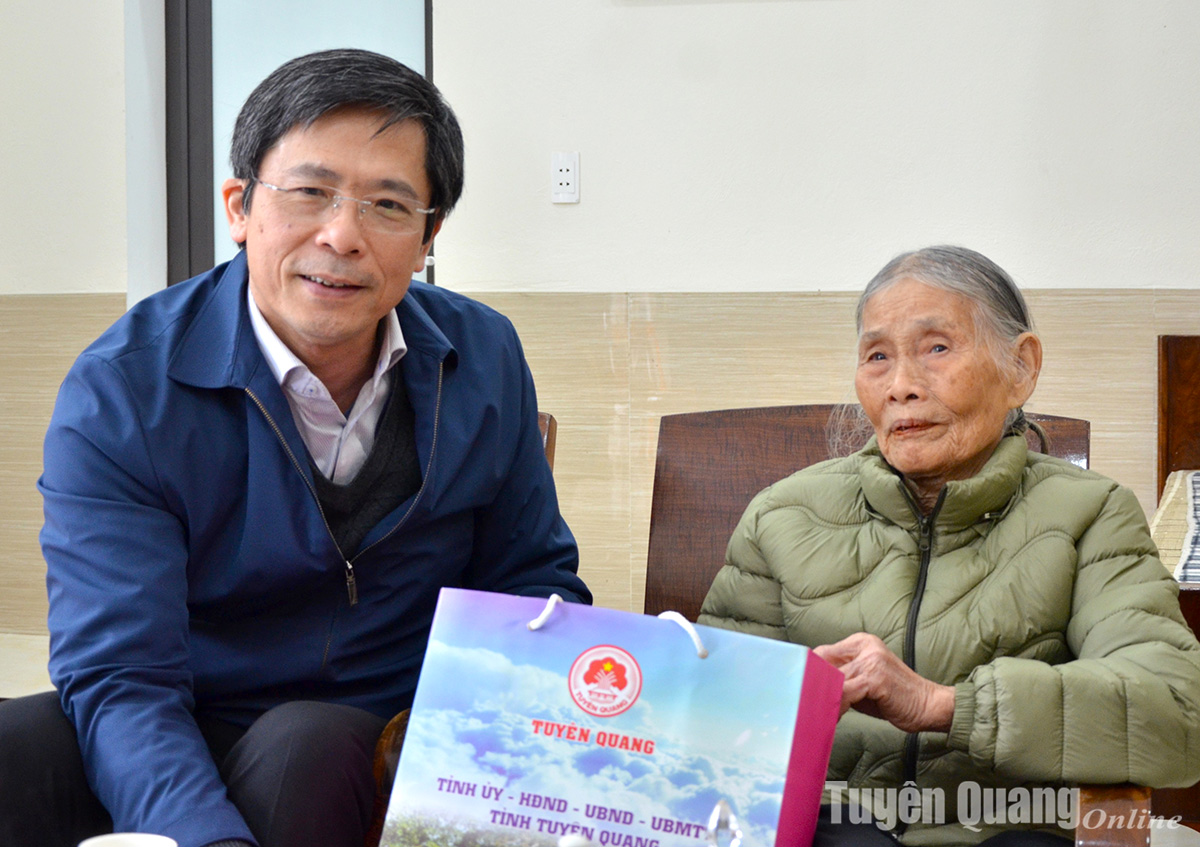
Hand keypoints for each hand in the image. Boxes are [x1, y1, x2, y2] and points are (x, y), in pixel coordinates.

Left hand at [814, 632, 954, 732]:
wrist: (929, 705)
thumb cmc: (894, 698)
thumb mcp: (863, 682)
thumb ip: (842, 679)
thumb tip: (812, 688)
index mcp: (861, 642)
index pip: (823, 653)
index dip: (809, 673)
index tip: (797, 689)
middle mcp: (865, 645)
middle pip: (823, 661)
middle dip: (811, 683)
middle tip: (800, 702)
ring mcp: (871, 659)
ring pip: (832, 677)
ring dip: (822, 696)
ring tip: (814, 712)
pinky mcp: (875, 676)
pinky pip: (845, 690)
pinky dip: (836, 704)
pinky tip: (833, 715)